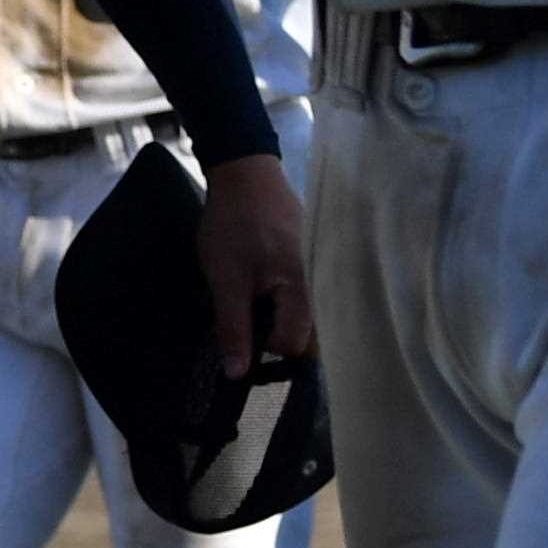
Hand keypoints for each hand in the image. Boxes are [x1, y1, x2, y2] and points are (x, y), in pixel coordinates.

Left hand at [196, 150, 313, 380]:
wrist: (245, 174)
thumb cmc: (233, 225)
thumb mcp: (225, 280)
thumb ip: (234, 327)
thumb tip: (237, 374)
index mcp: (304, 289)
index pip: (297, 345)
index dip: (267, 350)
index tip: (243, 337)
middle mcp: (323, 284)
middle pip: (311, 336)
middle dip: (279, 339)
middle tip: (248, 326)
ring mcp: (322, 271)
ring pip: (308, 317)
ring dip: (281, 321)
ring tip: (254, 308)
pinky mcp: (315, 262)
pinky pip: (307, 297)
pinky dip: (286, 303)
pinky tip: (264, 292)